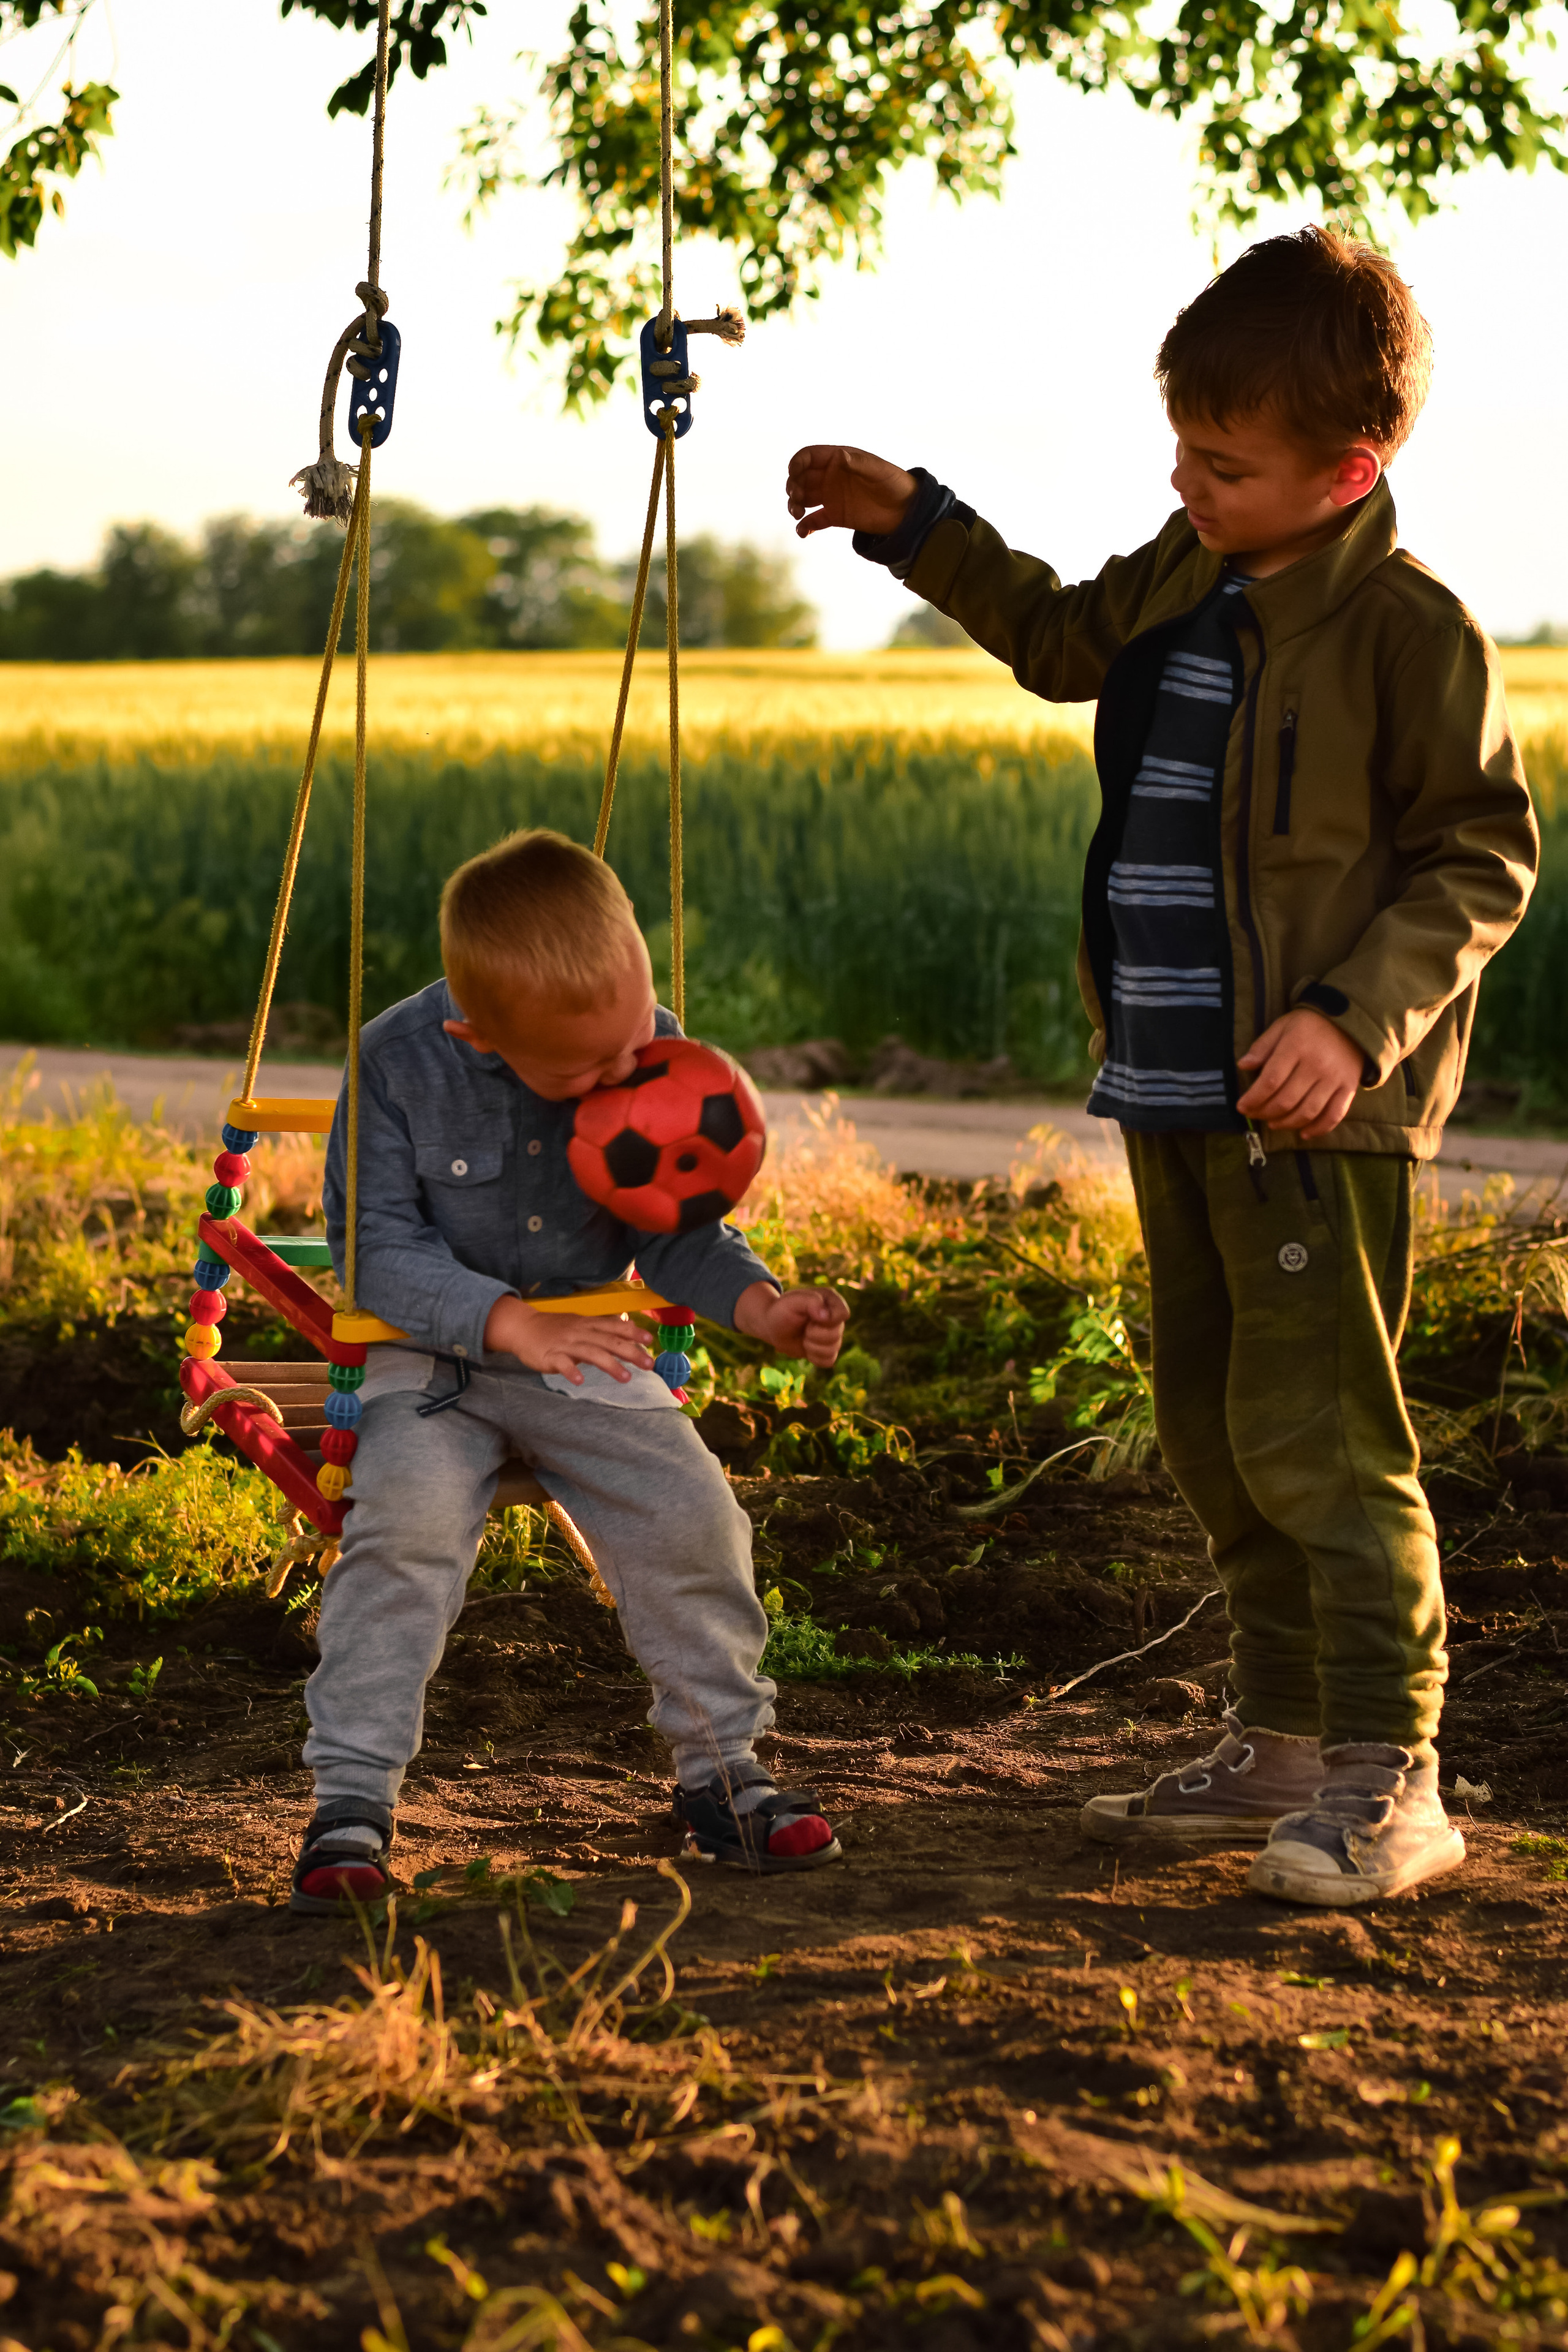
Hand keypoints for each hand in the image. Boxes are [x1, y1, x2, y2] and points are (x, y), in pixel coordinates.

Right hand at [482, 1294, 652, 1384]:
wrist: (523, 1327)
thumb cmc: (555, 1327)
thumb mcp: (581, 1323)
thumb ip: (604, 1326)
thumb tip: (629, 1325)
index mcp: (588, 1324)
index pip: (614, 1327)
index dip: (632, 1333)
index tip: (650, 1340)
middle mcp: (580, 1332)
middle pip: (608, 1341)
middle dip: (630, 1352)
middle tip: (649, 1364)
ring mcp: (565, 1344)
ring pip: (590, 1353)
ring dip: (610, 1365)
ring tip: (626, 1378)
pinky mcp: (550, 1356)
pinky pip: (562, 1363)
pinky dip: (571, 1371)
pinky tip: (580, 1381)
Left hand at [734, 1281, 849, 1367]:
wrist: (773, 1327)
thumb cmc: (782, 1310)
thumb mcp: (792, 1301)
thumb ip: (811, 1301)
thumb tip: (826, 1316)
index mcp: (831, 1300)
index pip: (843, 1314)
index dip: (827, 1321)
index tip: (811, 1318)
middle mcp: (835, 1317)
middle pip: (836, 1334)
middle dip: (814, 1334)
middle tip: (803, 1327)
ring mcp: (833, 1334)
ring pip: (832, 1349)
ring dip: (812, 1346)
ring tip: (803, 1336)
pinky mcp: (828, 1350)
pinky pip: (828, 1361)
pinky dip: (813, 1357)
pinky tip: (806, 1347)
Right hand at [786, 445, 917, 539]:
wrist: (906, 510)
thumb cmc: (894, 483)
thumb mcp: (878, 470)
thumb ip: (857, 463)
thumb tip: (839, 456)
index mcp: (838, 460)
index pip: (809, 457)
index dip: (798, 463)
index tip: (794, 473)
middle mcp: (831, 477)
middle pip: (801, 478)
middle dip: (793, 486)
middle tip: (797, 497)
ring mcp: (831, 497)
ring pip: (803, 499)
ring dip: (794, 505)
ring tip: (798, 514)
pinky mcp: (835, 516)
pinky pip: (814, 521)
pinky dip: (804, 527)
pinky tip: (802, 532)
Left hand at [1236, 1008, 1364, 1141]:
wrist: (1350, 1022)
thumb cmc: (1309, 1025)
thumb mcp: (1282, 1026)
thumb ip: (1262, 1047)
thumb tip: (1243, 1066)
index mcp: (1296, 1047)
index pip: (1270, 1081)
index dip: (1253, 1098)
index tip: (1242, 1107)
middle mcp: (1316, 1065)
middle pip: (1286, 1100)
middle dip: (1265, 1112)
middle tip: (1255, 1114)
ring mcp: (1334, 1079)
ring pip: (1307, 1112)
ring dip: (1286, 1123)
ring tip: (1273, 1123)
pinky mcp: (1349, 1088)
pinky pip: (1334, 1115)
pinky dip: (1318, 1129)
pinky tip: (1304, 1133)